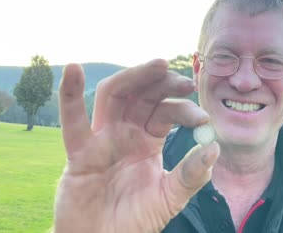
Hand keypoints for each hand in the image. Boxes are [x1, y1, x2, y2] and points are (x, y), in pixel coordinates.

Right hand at [53, 59, 219, 232]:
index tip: (204, 119)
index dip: (185, 110)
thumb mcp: (170, 198)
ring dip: (134, 76)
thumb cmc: (135, 220)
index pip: (166, 112)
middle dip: (164, 83)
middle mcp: (125, 133)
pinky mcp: (79, 153)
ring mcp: (101, 139)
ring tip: (159, 64)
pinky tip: (72, 69)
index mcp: (147, 140)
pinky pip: (72, 122)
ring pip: (114, 96)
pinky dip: (68, 95)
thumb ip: (191, 175)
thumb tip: (214, 148)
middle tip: (187, 80)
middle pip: (142, 95)